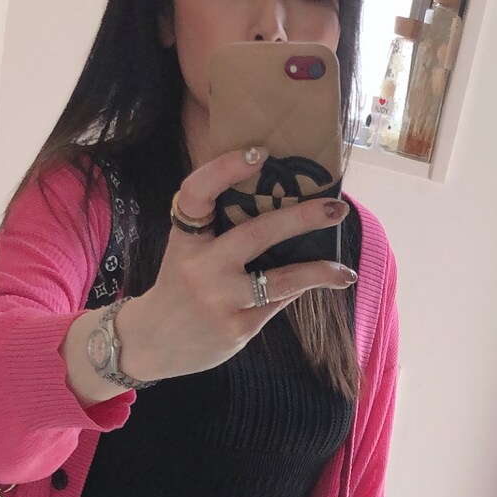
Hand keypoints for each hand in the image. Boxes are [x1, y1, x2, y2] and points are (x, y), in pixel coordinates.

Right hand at [116, 147, 356, 383]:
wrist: (152, 343)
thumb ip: (217, 231)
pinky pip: (278, 302)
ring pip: (282, 279)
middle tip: (336, 207)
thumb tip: (278, 205)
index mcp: (185, 239)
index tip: (260, 153)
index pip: (197, 193)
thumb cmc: (178, 288)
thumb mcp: (186, 252)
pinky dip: (298, 290)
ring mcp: (221, 299)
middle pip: (258, 233)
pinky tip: (319, 285)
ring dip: (319, 271)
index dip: (224, 168)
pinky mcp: (237, 328)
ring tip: (344, 271)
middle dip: (302, 218)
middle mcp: (201, 267)